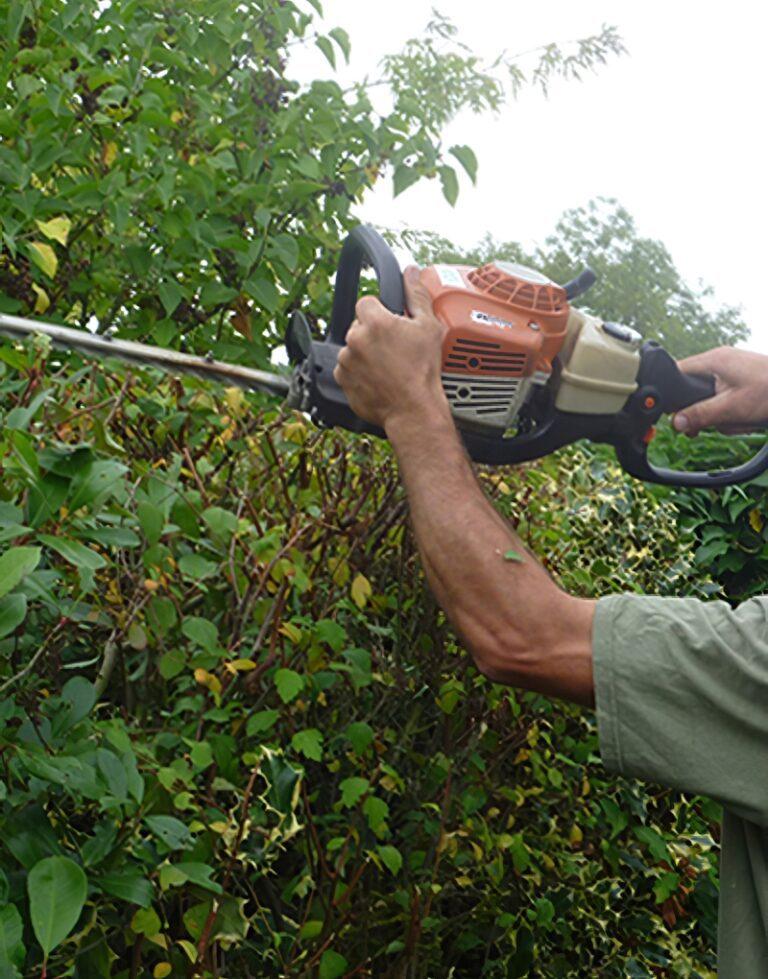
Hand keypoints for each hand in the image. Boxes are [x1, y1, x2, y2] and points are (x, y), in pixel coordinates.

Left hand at [333, 265, 451, 432]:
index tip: (391, 326)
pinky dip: (359, 371)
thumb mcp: (429, 328)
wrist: (413, 410)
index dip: (380, 312)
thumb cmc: (423, 372)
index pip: (366, 302)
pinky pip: (348, 368)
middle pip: (359, 325)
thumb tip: (411, 273)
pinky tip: (378, 378)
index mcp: (374, 322)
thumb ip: (417, 295)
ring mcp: (346, 360)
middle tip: (394, 349)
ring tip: (388, 366)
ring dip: (365, 353)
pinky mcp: (342, 379)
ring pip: (353, 347)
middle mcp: (355, 339)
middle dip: (373, 334)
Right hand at [673, 346, 767, 436]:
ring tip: (740, 421)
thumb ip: (701, 415)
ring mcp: (732, 370)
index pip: (677, 372)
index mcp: (714, 360)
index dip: (672, 396)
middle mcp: (720, 361)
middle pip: (693, 391)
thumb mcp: (732, 408)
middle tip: (708, 427)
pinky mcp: (741, 380)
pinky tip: (745, 418)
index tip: (675, 415)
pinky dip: (732, 413)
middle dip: (703, 412)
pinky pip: (725, 399)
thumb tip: (676, 423)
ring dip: (722, 416)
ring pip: (710, 399)